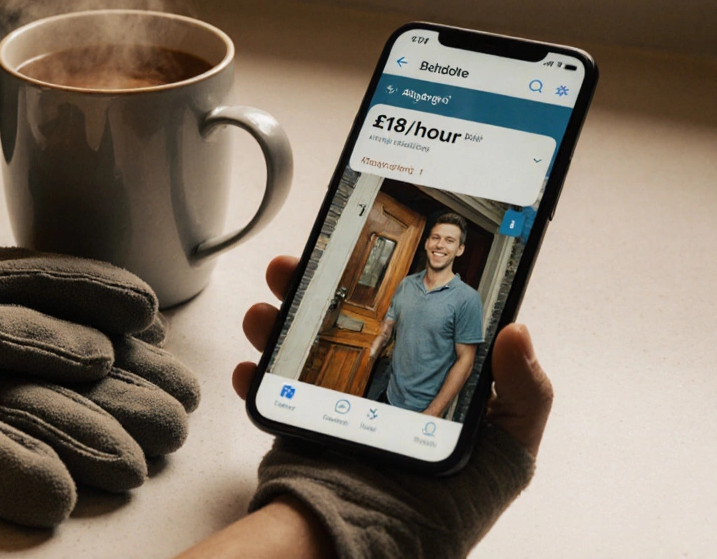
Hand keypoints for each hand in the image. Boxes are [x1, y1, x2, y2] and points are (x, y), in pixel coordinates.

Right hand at [236, 255, 553, 558]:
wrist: (369, 555)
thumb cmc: (446, 515)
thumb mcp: (506, 455)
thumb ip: (523, 395)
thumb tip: (517, 331)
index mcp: (431, 382)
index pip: (415, 316)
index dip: (394, 280)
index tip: (375, 246)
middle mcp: (381, 385)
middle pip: (346, 319)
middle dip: (317, 286)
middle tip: (302, 265)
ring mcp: (336, 403)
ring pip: (301, 346)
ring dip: (278, 320)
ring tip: (268, 309)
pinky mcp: (301, 424)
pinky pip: (271, 390)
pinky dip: (253, 374)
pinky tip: (250, 366)